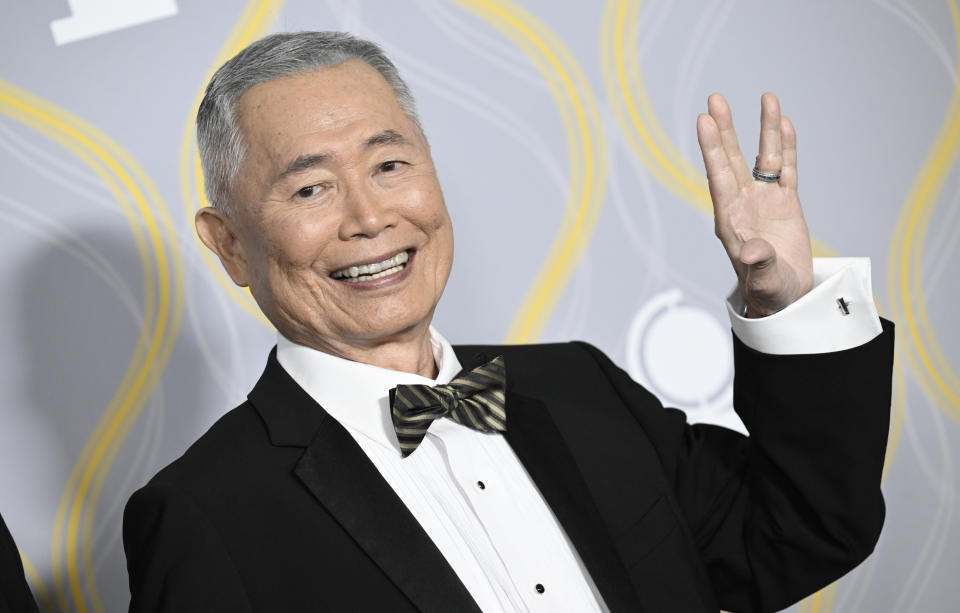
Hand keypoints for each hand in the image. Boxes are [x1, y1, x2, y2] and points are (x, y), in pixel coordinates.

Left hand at [697, 93, 812, 316]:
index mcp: (730, 220)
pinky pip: (786, 169)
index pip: (718, 177)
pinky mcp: (786, 203)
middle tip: (715, 99)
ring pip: (763, 158)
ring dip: (763, 129)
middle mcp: (743, 204)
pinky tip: (784, 123)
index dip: (712, 148)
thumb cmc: (768, 292)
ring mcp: (764, 201)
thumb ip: (758, 264)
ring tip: (767, 97)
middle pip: (733, 159)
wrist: (785, 298)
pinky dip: (786, 147)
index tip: (704, 120)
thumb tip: (753, 250)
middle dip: (726, 129)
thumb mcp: (763, 281)